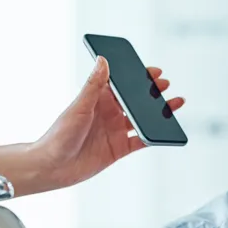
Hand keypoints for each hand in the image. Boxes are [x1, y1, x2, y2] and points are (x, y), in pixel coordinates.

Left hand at [30, 57, 185, 190]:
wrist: (53, 167)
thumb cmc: (59, 135)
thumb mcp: (80, 106)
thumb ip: (94, 85)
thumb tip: (103, 60)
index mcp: (98, 100)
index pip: (121, 84)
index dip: (137, 78)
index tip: (152, 72)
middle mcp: (109, 114)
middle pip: (135, 101)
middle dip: (151, 93)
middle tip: (165, 85)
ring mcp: (115, 131)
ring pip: (142, 119)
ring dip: (158, 113)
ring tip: (174, 104)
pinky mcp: (119, 149)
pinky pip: (142, 141)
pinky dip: (153, 136)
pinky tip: (164, 131)